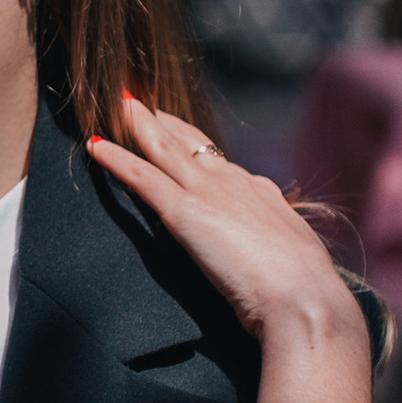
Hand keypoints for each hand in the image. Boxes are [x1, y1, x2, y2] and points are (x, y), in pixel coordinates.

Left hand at [89, 96, 372, 388]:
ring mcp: (208, 194)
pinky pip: (142, 177)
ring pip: (164, 149)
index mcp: (259, 193)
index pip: (220, 161)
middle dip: (165, 122)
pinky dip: (116, 159)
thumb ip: (278, 239)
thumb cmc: (305, 290)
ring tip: (118, 104)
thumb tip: (279, 235)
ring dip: (138, 125)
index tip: (178, 131)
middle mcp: (233, 183)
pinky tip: (96, 146)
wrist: (304, 300)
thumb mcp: (294, 252)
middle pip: (190, 144)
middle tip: (141, 102)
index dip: (195, 145)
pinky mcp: (184, 213)